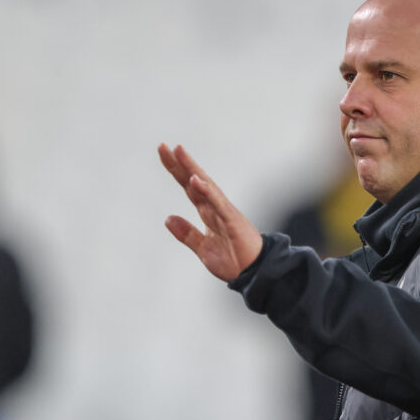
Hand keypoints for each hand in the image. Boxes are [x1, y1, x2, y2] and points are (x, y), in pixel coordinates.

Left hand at [158, 143, 262, 281]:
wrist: (255, 273)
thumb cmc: (234, 261)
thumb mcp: (203, 248)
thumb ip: (187, 233)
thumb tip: (167, 218)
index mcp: (208, 213)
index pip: (189, 187)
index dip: (177, 171)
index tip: (164, 152)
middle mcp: (216, 208)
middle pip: (194, 181)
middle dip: (179, 164)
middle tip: (163, 146)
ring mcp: (224, 212)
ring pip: (206, 186)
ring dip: (192, 169)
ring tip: (179, 152)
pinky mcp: (232, 221)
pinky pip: (218, 204)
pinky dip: (207, 191)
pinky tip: (197, 180)